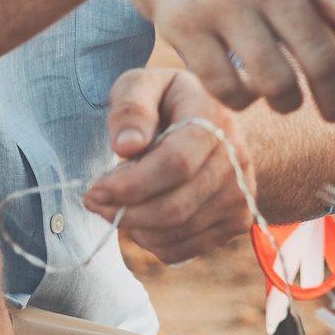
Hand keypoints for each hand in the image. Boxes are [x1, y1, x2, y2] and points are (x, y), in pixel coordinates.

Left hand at [82, 69, 255, 264]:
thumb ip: (132, 106)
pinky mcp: (236, 221)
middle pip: (175, 207)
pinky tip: (143, 218)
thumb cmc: (171, 104)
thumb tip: (127, 145)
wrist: (221, 128)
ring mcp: (240, 194)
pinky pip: (185, 249)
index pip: (176, 163)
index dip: (132, 184)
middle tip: (95, 202)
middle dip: (125, 212)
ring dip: (135, 227)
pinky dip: (153, 242)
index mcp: (213, 118)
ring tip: (119, 205)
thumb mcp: (145, 85)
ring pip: (176, 232)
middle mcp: (235, 160)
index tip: (94, 190)